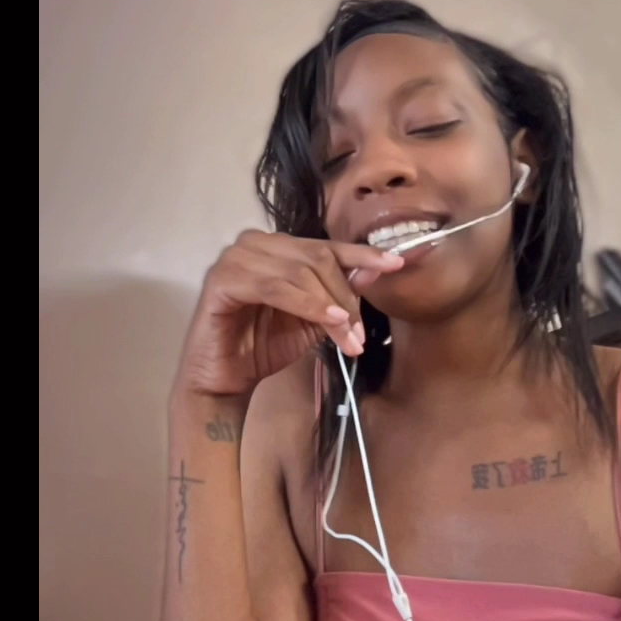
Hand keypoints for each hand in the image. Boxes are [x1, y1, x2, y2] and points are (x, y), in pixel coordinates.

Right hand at [177, 230, 404, 395]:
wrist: (225, 377)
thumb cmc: (265, 345)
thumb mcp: (314, 320)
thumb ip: (340, 294)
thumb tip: (375, 271)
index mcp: (278, 246)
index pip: (328, 246)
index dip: (364, 254)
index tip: (398, 263)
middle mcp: (256, 243)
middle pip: (318, 257)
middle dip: (346, 296)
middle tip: (361, 333)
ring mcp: (236, 257)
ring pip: (300, 271)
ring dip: (330, 305)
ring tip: (348, 336)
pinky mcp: (222, 279)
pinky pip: (274, 286)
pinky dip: (306, 303)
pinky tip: (328, 320)